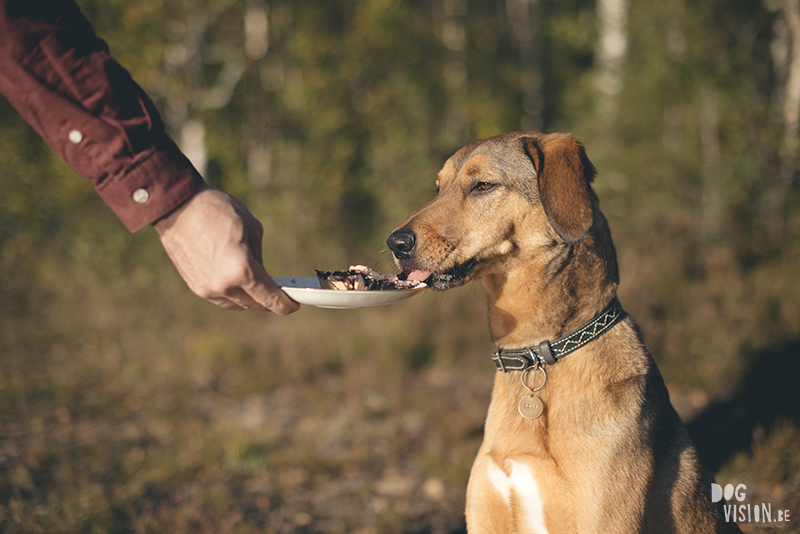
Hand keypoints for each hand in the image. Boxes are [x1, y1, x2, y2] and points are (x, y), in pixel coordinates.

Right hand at [153, 183, 299, 314]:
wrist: (178, 206)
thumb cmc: (218, 211)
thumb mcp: (252, 228)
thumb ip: (259, 257)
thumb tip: (260, 274)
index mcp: (242, 270)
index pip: (270, 298)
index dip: (284, 305)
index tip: (292, 305)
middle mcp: (224, 285)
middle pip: (254, 304)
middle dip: (268, 301)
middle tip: (278, 294)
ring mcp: (207, 288)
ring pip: (237, 304)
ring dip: (249, 299)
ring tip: (257, 287)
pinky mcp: (195, 286)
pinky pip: (220, 299)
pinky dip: (232, 295)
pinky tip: (237, 284)